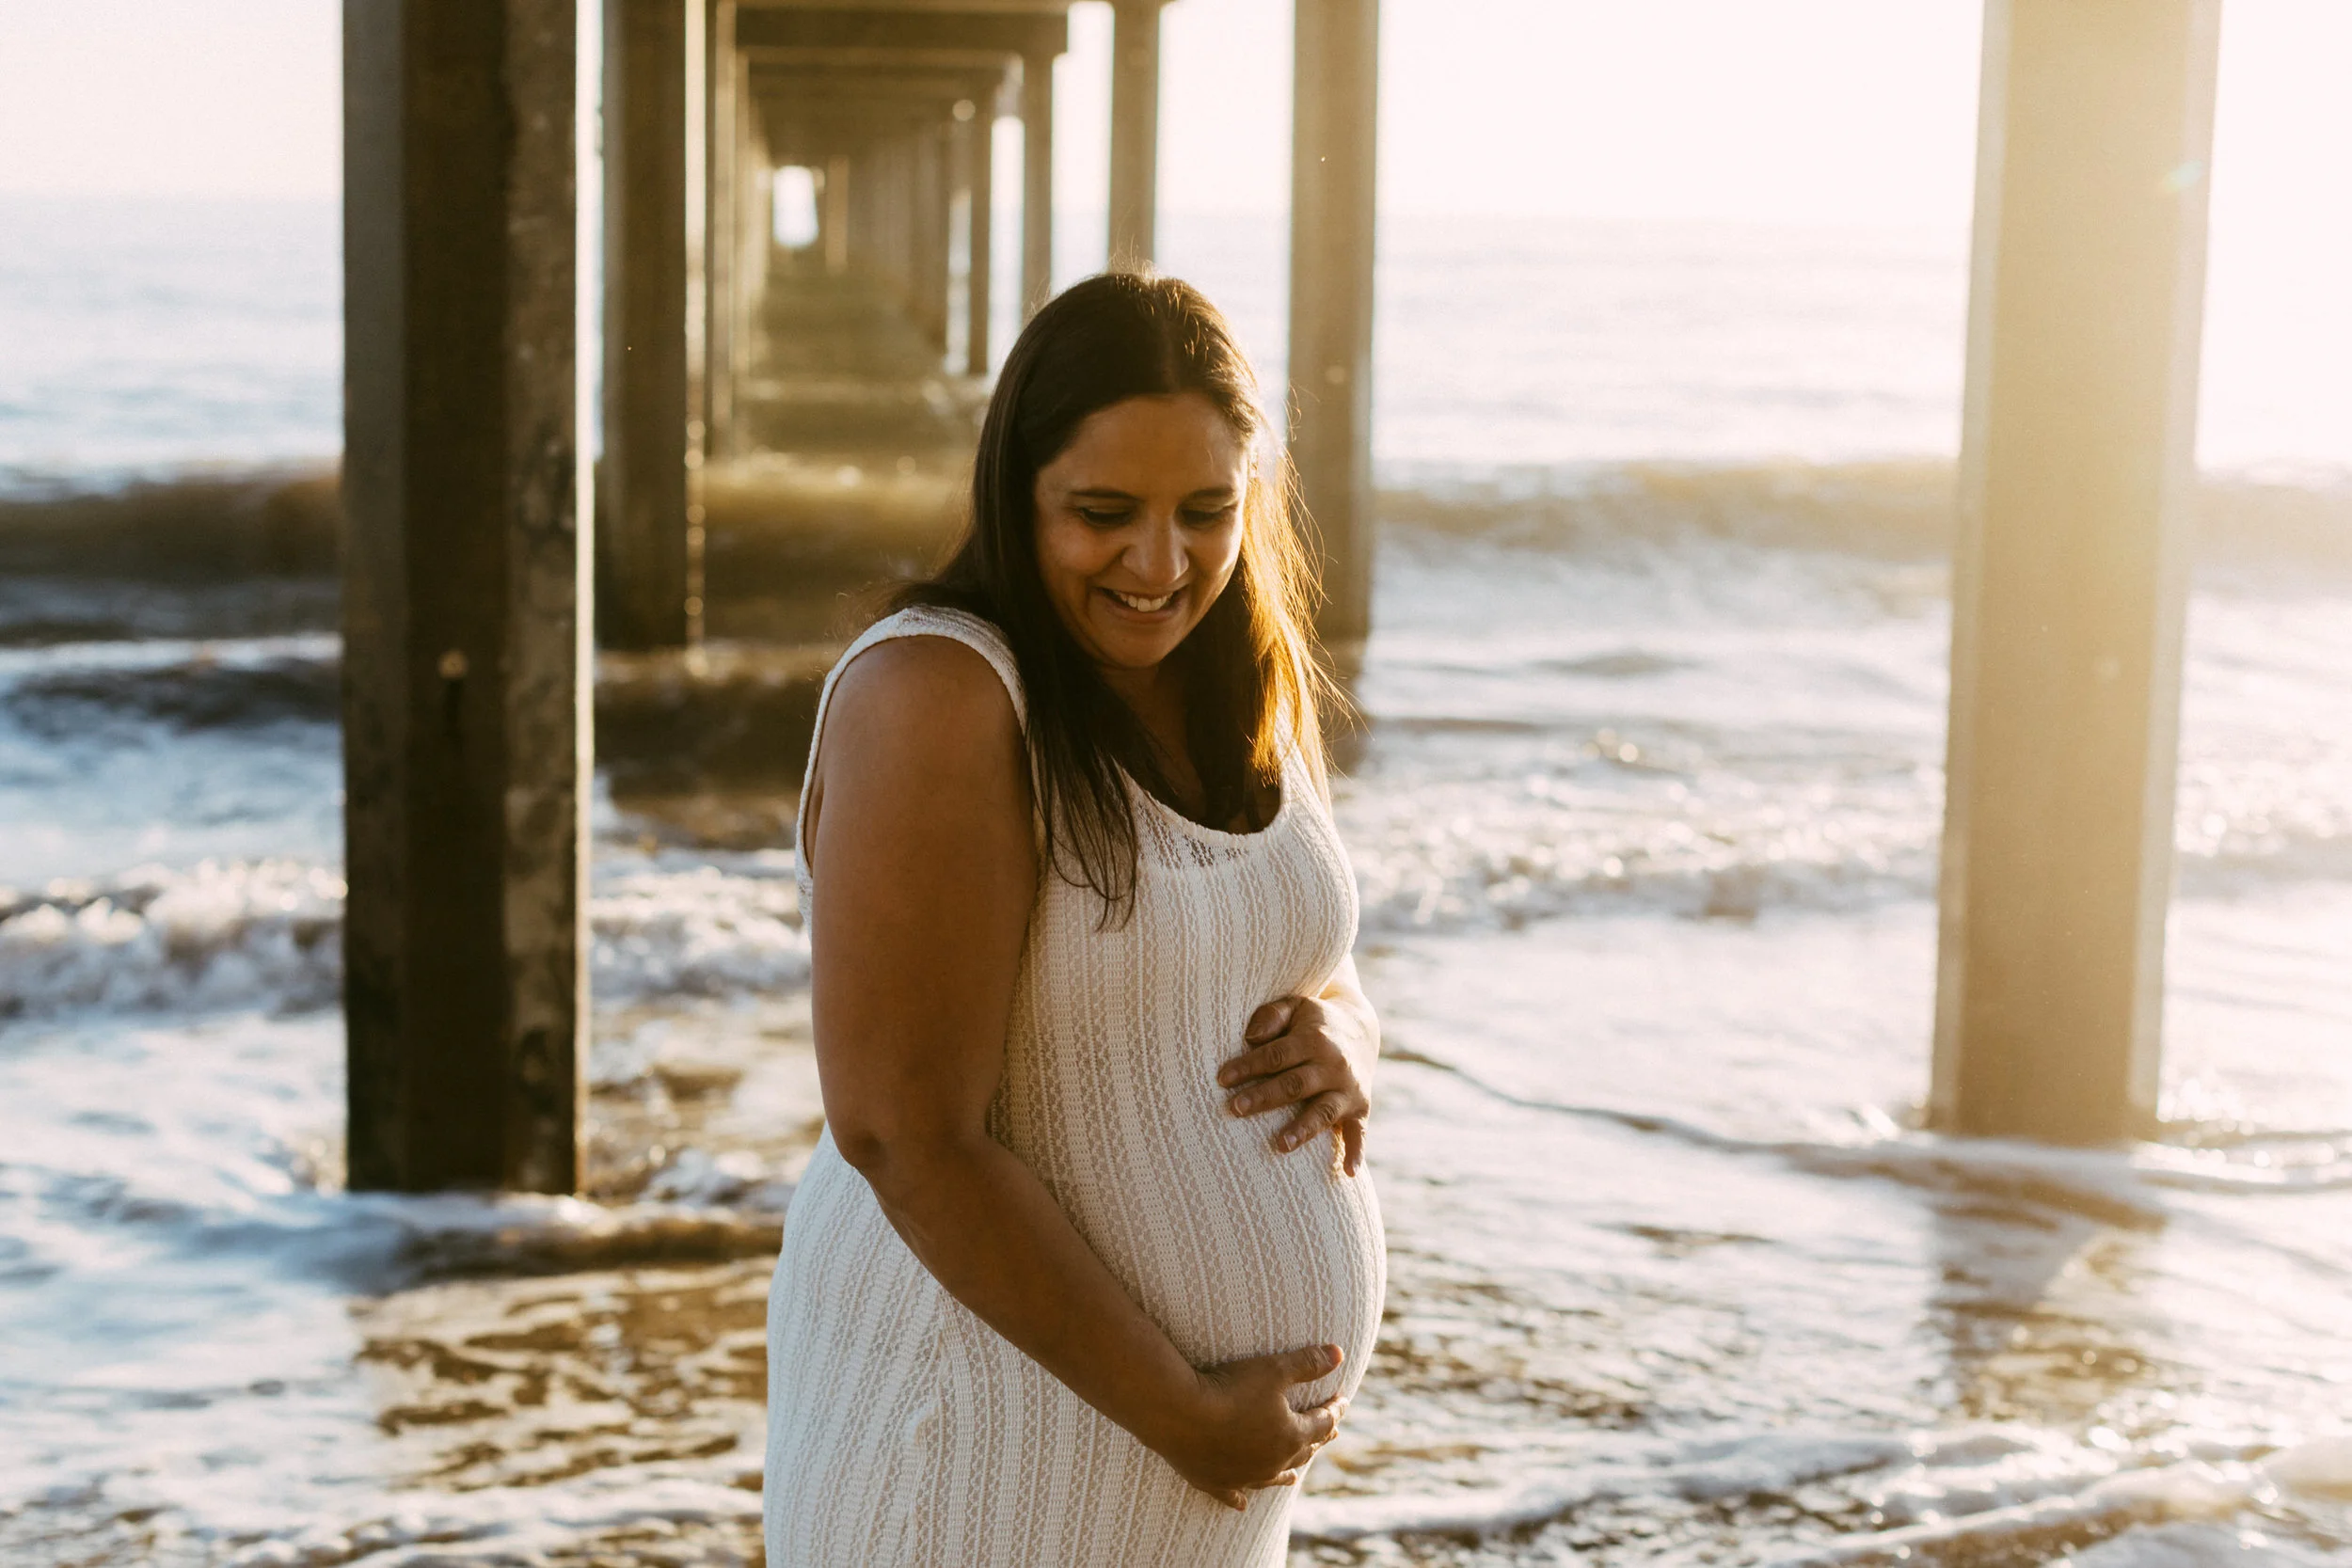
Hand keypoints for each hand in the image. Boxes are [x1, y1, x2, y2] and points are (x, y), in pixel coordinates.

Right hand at [1150, 1344, 1348, 1509]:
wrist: (1179, 1413)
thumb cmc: (1230, 1387)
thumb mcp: (1274, 1368)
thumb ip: (1307, 1363)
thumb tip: (1340, 1353)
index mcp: (1291, 1436)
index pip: (1322, 1422)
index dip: (1334, 1410)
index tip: (1342, 1401)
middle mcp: (1272, 1463)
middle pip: (1302, 1451)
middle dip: (1316, 1440)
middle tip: (1327, 1435)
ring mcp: (1243, 1476)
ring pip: (1272, 1478)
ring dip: (1285, 1475)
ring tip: (1294, 1478)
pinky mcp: (1215, 1483)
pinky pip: (1233, 1495)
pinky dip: (1240, 1498)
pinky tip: (1243, 1504)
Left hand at [1218, 996, 1371, 1173]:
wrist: (1360, 1029)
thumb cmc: (1313, 1022)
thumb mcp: (1295, 1006)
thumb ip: (1271, 1016)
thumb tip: (1249, 1037)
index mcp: (1314, 1039)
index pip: (1276, 1055)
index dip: (1248, 1066)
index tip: (1221, 1079)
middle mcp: (1333, 1065)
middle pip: (1295, 1084)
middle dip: (1265, 1097)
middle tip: (1235, 1108)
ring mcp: (1347, 1090)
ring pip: (1323, 1112)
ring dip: (1303, 1129)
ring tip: (1280, 1145)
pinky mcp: (1360, 1109)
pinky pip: (1359, 1133)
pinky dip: (1355, 1152)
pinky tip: (1348, 1172)